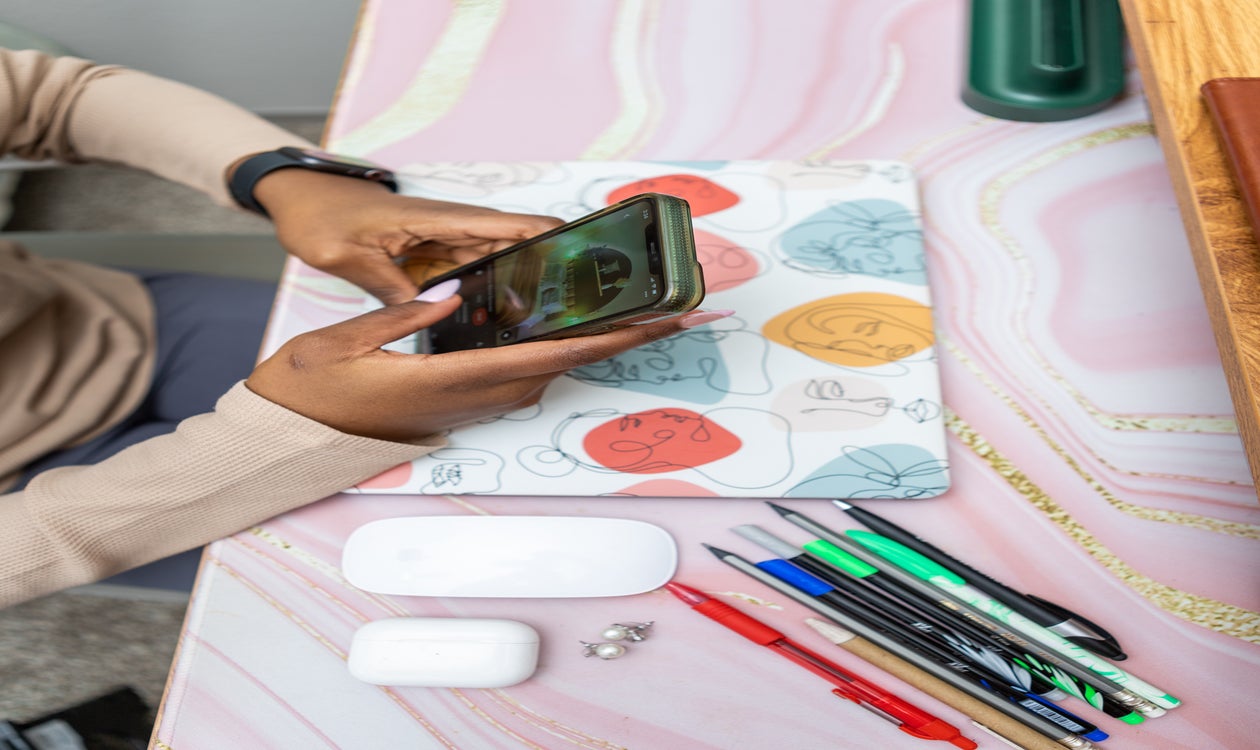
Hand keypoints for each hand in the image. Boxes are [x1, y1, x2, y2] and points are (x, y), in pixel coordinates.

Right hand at [244, 291, 732, 441]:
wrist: (293, 437)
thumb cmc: (310, 390)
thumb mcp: (341, 345)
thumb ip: (400, 320)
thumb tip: (449, 296)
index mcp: (447, 383)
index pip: (545, 357)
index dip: (607, 340)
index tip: (654, 324)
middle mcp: (471, 399)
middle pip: (563, 365)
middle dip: (621, 339)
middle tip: (673, 311)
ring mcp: (470, 405)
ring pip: (548, 371)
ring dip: (594, 344)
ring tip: (636, 313)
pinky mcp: (463, 402)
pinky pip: (524, 374)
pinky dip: (560, 350)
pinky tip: (573, 328)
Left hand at [250, 168, 560, 304]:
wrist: (302, 200)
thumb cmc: (321, 215)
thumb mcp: (346, 256)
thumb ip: (390, 286)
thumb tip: (436, 310)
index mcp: (443, 218)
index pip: (516, 224)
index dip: (558, 241)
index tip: (588, 264)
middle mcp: (455, 228)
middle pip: (521, 249)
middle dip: (551, 277)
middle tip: (576, 315)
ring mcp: (449, 242)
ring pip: (503, 266)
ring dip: (524, 291)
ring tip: (545, 327)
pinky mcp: (439, 257)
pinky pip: (478, 276)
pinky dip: (493, 297)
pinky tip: (502, 324)